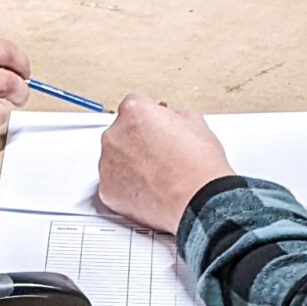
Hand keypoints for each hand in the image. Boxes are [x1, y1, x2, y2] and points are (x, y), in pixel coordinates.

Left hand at [97, 93, 233, 232]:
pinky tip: (147, 190)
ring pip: (115, 159)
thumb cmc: (199, 166)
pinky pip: (113, 184)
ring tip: (155, 175)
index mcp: (134, 112)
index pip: (133, 104)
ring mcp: (107, 164)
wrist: (199, 201)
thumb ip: (174, 115)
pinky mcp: (107, 191)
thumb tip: (170, 118)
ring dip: (129, 164)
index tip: (154, 126)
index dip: (148, 116)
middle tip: (159, 154)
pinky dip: (126, 187)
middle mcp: (114, 135)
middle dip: (137, 141)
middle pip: (121, 132)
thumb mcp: (196, 123)